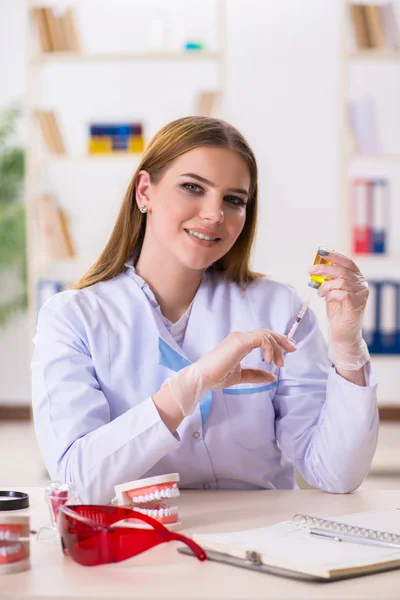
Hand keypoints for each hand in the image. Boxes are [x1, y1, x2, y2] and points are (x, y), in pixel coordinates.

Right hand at [166, 329, 296, 415]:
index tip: (287, 350)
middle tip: (292, 350)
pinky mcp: (239, 342)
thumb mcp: (242, 376)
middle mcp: (240, 336)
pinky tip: (269, 360)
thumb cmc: (217, 376)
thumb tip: (273, 377)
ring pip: (266, 335)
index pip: (263, 335)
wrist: (203, 378)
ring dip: (276, 348)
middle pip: (267, 332)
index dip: (277, 340)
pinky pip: (261, 339)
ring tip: (278, 363)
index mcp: (240, 342)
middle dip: (282, 340)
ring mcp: (239, 337)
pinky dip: (269, 348)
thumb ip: (256, 374)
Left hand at [308, 249, 369, 369]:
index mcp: (357, 278)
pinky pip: (340, 294)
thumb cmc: (337, 311)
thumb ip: (329, 279)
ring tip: (320, 293)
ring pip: (340, 282)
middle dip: (324, 268)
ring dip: (325, 286)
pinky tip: (327, 300)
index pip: (348, 262)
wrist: (342, 332)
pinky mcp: (356, 305)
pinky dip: (330, 295)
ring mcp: (361, 295)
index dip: (335, 256)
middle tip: (310, 270)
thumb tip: (316, 266)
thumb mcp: (331, 290)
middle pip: (342, 270)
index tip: (321, 252)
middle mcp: (362, 285)